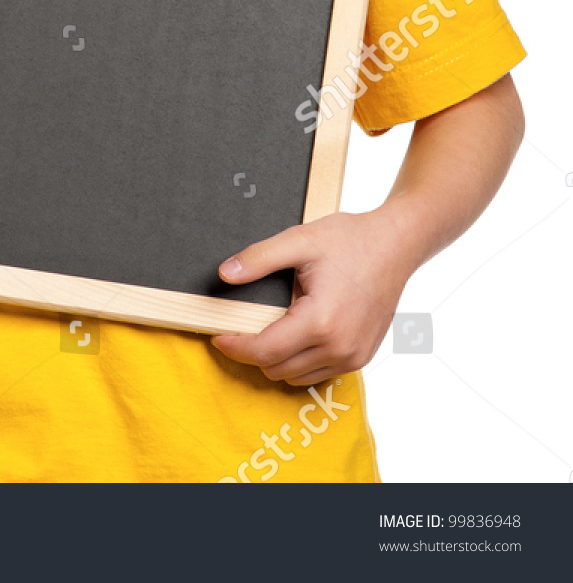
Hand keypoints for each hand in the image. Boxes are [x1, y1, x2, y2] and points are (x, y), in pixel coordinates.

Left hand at [210, 207, 414, 385]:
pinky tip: (295, 332)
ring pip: (296, 376)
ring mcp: (353, 357)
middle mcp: (339, 348)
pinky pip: (318, 372)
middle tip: (240, 326)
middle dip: (252, 351)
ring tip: (270, 325)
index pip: (265, 351)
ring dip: (276, 358)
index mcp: (321, 322)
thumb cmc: (351, 240)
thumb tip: (224, 274)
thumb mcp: (299, 240)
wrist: (396, 245)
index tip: (218, 336)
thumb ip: (258, 258)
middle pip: (276, 368)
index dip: (235, 346)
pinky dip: (300, 360)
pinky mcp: (361, 357)